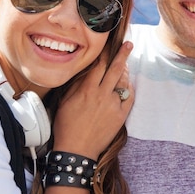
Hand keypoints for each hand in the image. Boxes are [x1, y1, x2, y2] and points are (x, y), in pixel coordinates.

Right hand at [51, 41, 133, 158]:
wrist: (77, 150)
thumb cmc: (67, 125)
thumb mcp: (66, 102)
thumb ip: (77, 84)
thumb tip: (86, 70)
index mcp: (87, 90)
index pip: (99, 65)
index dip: (105, 53)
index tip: (109, 43)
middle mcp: (102, 95)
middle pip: (115, 69)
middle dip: (123, 54)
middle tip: (129, 44)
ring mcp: (113, 105)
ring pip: (123, 83)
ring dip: (125, 72)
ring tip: (125, 65)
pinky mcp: (121, 116)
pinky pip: (129, 97)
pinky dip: (128, 89)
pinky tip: (127, 85)